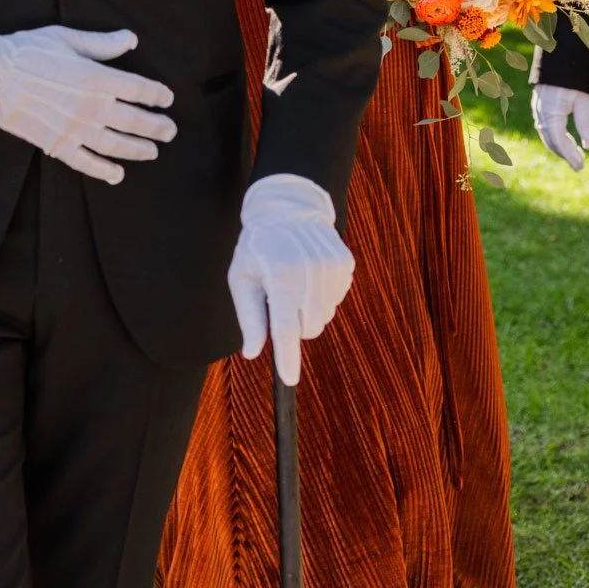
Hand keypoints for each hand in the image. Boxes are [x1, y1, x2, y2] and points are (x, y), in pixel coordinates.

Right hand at [0, 26, 173, 182]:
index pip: (139, 89)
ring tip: (152, 151)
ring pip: (117, 145)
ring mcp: (75, 129)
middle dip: (157, 126)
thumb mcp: (65, 38)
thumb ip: (101, 44)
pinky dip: (104, 171)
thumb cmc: (25, 51)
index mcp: (96, 77)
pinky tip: (117, 174)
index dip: (157, 95)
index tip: (167, 98)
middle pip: (136, 120)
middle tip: (170, 130)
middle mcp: (91, 107)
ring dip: (139, 150)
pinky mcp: (57, 144)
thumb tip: (131, 40)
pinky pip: (87, 162)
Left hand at [227, 174, 353, 386]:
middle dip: (294, 324)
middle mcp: (310, 273)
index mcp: (281, 276)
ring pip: (324, 316)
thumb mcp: (242, 278)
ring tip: (293, 280)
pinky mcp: (346, 264)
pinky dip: (321, 295)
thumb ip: (249, 317)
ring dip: (307, 309)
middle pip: (308, 328)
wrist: (287, 208)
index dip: (288, 357)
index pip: (286, 328)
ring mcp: (332, 268)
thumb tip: (252, 353)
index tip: (289, 379)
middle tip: (279, 298)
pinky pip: (336, 299)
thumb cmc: (257, 246)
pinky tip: (308, 273)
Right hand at [532, 84, 588, 171]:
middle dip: (565, 154)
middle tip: (579, 165)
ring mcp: (538, 108)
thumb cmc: (574, 78)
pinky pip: (545, 126)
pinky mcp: (540, 104)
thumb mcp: (583, 100)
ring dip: (560, 146)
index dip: (569, 155)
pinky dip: (555, 137)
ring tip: (574, 156)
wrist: (560, 55)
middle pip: (550, 139)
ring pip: (546, 134)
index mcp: (551, 112)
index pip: (559, 140)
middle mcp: (540, 112)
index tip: (580, 166)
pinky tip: (566, 139)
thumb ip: (585, 123)